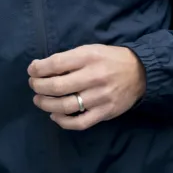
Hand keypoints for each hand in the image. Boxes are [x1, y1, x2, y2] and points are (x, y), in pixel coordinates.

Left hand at [28, 45, 146, 130]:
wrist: (140, 72)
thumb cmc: (109, 59)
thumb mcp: (90, 50)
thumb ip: (68, 59)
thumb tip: (41, 69)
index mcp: (88, 57)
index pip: (56, 64)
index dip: (38, 69)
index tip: (32, 70)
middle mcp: (94, 77)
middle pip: (57, 86)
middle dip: (38, 87)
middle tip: (34, 86)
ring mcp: (100, 97)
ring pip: (65, 106)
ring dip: (46, 104)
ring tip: (39, 100)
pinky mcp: (105, 112)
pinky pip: (80, 123)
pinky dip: (63, 122)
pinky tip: (54, 115)